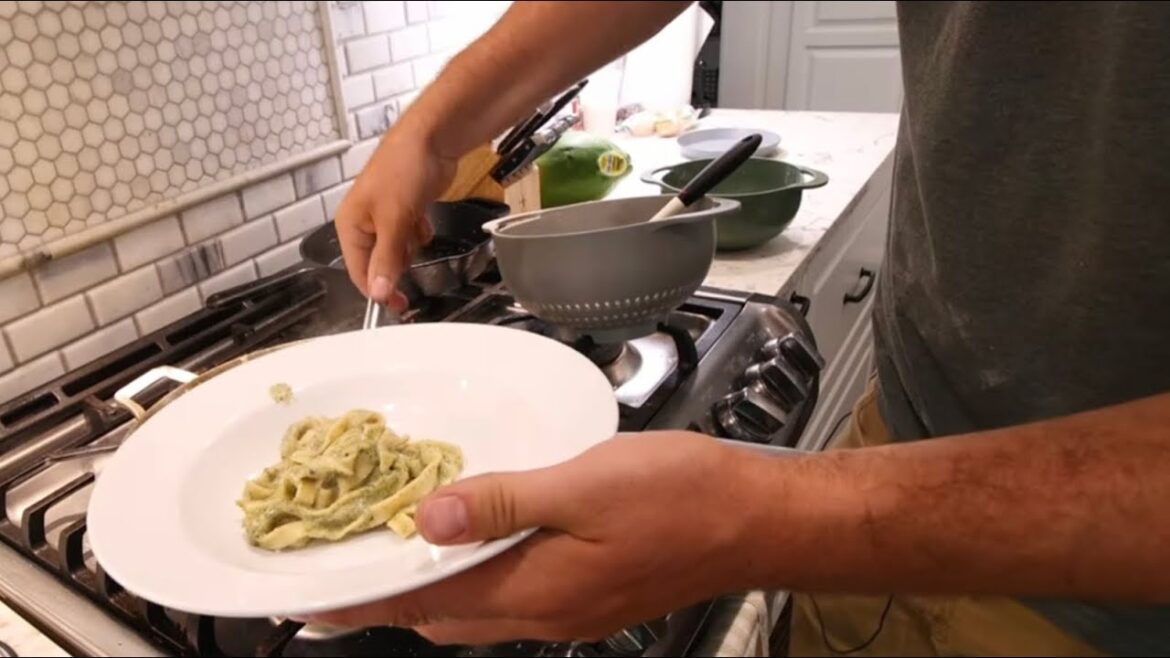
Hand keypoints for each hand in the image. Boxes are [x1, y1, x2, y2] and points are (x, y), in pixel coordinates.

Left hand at [302, 432, 757, 644]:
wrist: (756, 520)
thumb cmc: (681, 497)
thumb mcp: (585, 484)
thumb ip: (503, 503)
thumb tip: (428, 519)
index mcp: (536, 591)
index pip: (425, 605)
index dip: (364, 601)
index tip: (309, 598)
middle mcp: (546, 614)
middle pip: (443, 616)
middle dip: (389, 597)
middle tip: (347, 562)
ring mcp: (571, 611)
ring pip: (476, 609)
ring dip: (432, 586)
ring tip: (398, 549)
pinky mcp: (590, 597)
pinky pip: (511, 596)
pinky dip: (476, 575)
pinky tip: (475, 540)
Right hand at [334, 124, 458, 308]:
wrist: (431, 140)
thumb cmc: (404, 172)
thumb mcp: (394, 221)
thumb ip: (386, 259)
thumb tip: (377, 292)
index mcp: (349, 225)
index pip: (358, 271)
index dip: (378, 290)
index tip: (399, 306)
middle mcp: (363, 222)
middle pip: (378, 262)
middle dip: (398, 263)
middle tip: (412, 254)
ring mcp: (385, 215)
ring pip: (397, 250)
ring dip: (410, 247)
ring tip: (415, 227)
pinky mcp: (405, 209)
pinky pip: (410, 235)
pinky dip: (419, 232)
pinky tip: (424, 219)